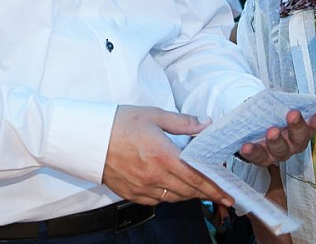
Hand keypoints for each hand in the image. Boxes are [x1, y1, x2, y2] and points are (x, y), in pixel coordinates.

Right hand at [102, 105, 230, 205]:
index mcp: (163, 156)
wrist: (87, 138)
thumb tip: (206, 123)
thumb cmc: (119, 123)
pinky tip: (173, 189)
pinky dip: (170, 196)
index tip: (228, 194)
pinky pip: (158, 201)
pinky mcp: (132, 194)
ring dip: (189, 195)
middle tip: (221, 195)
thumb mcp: (153, 115)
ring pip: (174, 198)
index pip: (197, 177)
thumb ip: (182, 122)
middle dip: (207, 193)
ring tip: (199, 190)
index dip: (215, 188)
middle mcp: (155, 176)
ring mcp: (142, 188)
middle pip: (189, 191)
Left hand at [236, 109, 315, 166]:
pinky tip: (246, 146)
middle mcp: (293, 142)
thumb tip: (296, 98)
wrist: (248, 124)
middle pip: (300, 138)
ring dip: (276, 141)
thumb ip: (289, 101)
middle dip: (297, 127)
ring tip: (271, 131)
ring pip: (280, 150)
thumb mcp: (280, 104)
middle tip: (293, 114)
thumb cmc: (271, 113)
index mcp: (302, 126)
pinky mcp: (262, 157)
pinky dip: (253, 152)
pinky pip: (258, 157)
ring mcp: (279, 152)